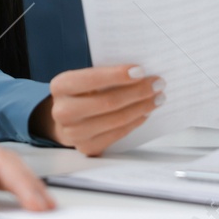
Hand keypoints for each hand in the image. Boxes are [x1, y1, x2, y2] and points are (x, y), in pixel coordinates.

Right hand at [31, 65, 163, 155]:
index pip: (91, 79)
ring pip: (116, 120)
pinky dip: (135, 121)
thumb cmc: (81, 92)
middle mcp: (63, 111)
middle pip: (108, 101)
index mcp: (61, 86)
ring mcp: (74, 133)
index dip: (118, 75)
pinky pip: (118, 134)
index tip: (141, 70)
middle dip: (138, 92)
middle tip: (158, 84)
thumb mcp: (83, 78)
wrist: (66, 119)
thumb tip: (140, 73)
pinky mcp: (87, 148)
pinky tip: (145, 113)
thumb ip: (105, 74)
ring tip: (157, 98)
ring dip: (141, 108)